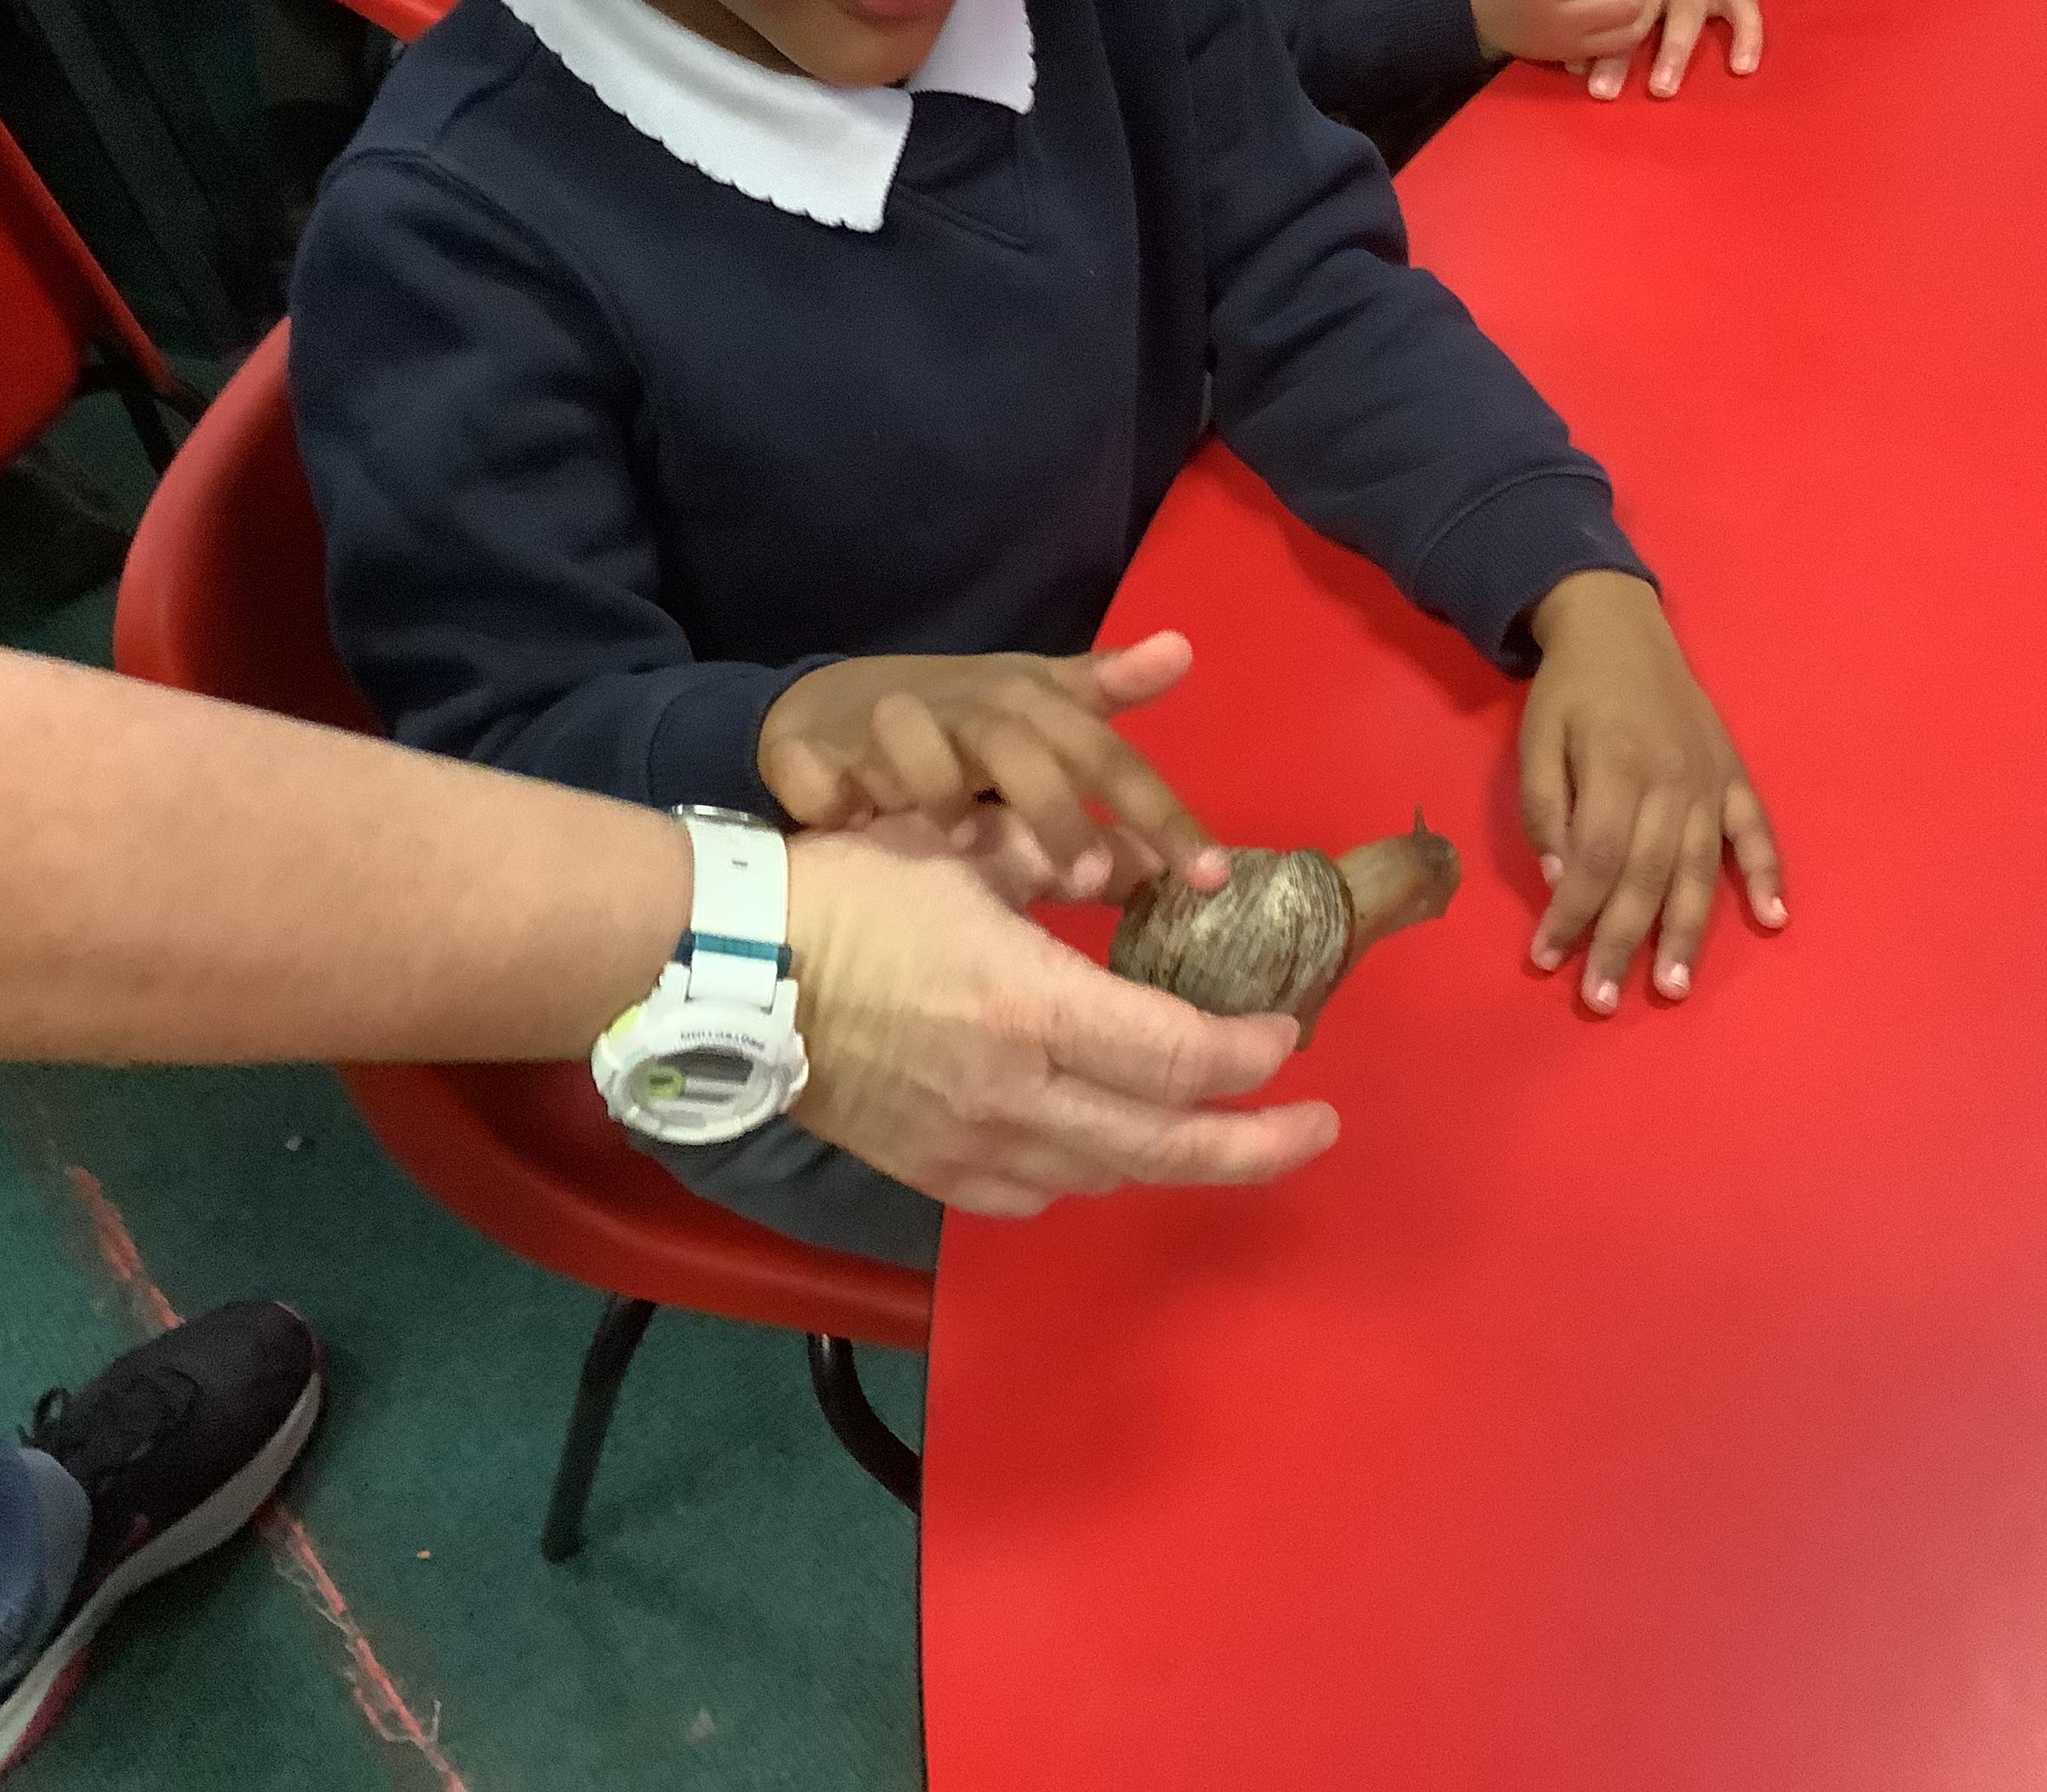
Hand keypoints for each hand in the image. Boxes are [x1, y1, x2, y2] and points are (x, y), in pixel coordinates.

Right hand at [759, 632, 1226, 901]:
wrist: (830, 706)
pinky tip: (854, 830)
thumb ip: (1116, 736)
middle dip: (1059, 811)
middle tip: (1091, 882)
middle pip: (1021, 748)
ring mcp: (883, 726)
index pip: (1107, 754)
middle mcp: (963, 708)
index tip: (1213, 877)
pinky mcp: (814, 751)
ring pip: (917, 745)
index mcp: (1028, 705)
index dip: (1160, 812)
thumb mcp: (1043, 719)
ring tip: (964, 843)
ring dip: (943, 790)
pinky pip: (823, 776)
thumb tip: (1188, 668)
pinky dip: (838, 799)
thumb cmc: (960, 721)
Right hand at [782, 819, 1335, 1219]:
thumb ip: (1059, 865)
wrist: (729, 969)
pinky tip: (1105, 1147)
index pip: (1180, 1055)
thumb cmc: (850, 890)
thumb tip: (1129, 867)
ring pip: (1108, 1175)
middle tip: (1317, 1128)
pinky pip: (1034, 1196)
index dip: (1249, 1054)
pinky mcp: (931, 1173)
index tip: (1285, 1034)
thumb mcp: (969, 852)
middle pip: (1169, 1143)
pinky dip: (1086, 1174)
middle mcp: (1016, 1092)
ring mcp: (972, 1145)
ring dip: (1172, 1153)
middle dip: (1259, 1143)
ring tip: (1213, 1126)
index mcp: (1034, 1005)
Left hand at [1519, 571, 1785, 1013]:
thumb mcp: (1535, 740)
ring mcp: (1709, 780)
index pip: (1596, 859)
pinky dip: (1769, 873)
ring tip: (1673, 986)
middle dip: (1622, 943)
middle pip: (1646, 876)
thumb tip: (1560, 878)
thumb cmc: (1570, 691)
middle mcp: (1670, 779)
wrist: (1619, 626)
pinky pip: (1757, 830)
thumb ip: (1545, 808)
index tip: (1547, 959)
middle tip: (1601, 1000)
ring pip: (1699, 869)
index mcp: (1615, 767)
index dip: (1572, 914)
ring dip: (1686, 932)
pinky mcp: (1733, 775)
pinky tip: (1773, 918)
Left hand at [1580, 0, 1778, 102]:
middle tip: (1602, 93)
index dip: (1588, 37)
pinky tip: (1743, 67)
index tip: (1572, 68)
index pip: (1604, 5)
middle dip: (1619, 58)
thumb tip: (1578, 36)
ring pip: (1685, 19)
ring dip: (1673, 53)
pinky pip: (1745, 16)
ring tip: (1662, 89)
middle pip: (1636, 20)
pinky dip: (1748, 39)